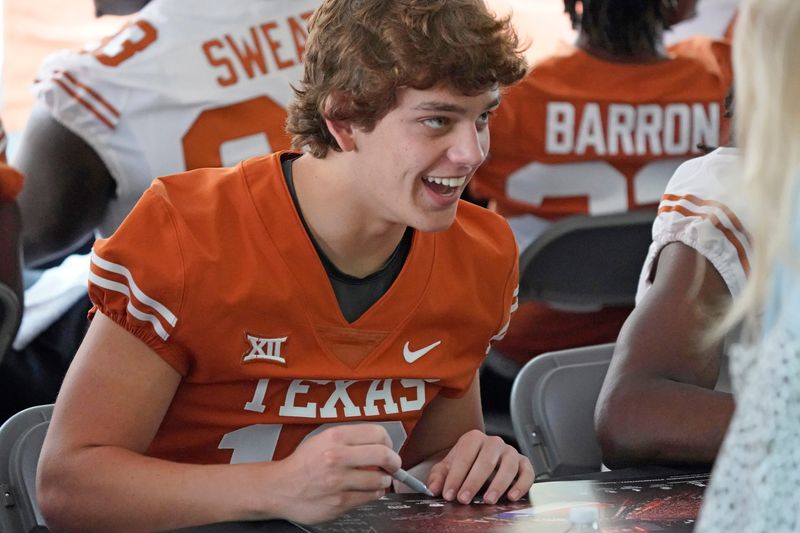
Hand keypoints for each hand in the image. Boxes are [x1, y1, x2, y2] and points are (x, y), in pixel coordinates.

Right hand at [273, 424, 400, 523]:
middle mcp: (337, 457)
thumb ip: (351, 440)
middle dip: (394, 462)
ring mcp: (338, 481)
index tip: (389, 448)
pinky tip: (366, 490)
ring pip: (380, 479)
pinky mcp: (340, 502)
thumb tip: (381, 445)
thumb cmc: (303, 464)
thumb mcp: (323, 439)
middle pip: (383, 455)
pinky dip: (374, 493)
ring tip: (377, 479)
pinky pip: (370, 497)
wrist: (280, 488)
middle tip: (394, 465)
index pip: (378, 434)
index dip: (389, 443)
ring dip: (384, 480)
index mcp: (335, 437)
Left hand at [426, 429, 533, 504]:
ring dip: (498, 485)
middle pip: (486, 461)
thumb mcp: (449, 468)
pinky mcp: (523, 463)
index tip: (449, 493)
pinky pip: (527, 472)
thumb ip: (439, 476)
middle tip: (464, 499)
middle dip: (473, 482)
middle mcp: (493, 442)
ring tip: (488, 500)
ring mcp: (510, 452)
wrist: (483, 462)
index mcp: (473, 438)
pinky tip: (511, 496)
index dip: (455, 476)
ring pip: (508, 466)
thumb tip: (434, 488)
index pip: (465, 455)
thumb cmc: (465, 464)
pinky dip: (521, 485)